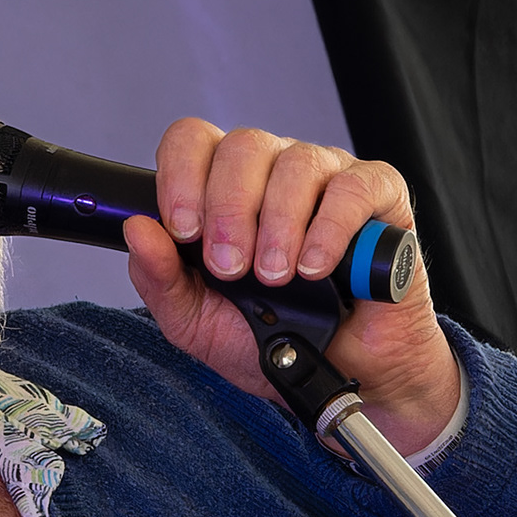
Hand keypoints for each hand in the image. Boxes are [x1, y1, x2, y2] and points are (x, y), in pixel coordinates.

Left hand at [123, 118, 461, 456]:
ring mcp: (327, 176)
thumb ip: (160, 278)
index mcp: (224, 187)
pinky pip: (353, 188)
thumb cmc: (272, 339)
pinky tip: (316, 267)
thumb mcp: (197, 321)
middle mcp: (273, 171)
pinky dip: (330, 228)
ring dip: (278, 224)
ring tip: (277, 276)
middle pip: (242, 146)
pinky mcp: (379, 194)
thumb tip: (136, 229)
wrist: (343, 375)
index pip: (192, 142)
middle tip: (232, 268)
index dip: (180, 177)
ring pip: (295, 163)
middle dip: (228, 210)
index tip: (183, 232)